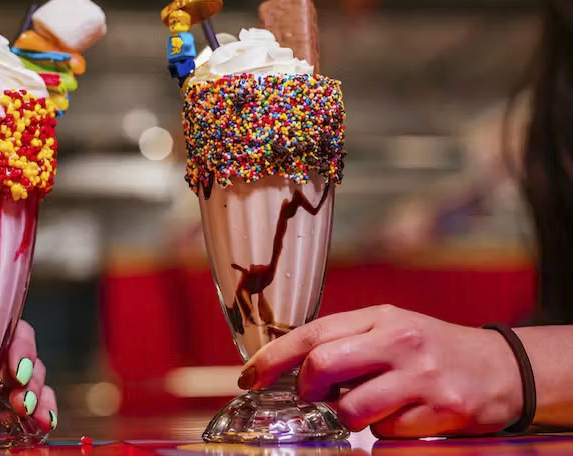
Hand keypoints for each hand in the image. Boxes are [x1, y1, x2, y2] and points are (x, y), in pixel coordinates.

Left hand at [0, 321, 56, 436]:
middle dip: (32, 380)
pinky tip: (41, 429)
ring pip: (31, 385)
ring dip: (40, 399)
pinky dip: (35, 418)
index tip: (16, 369)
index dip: (21, 346)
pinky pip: (19, 413)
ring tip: (38, 420)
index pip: (8, 331)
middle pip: (27, 360)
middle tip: (22, 403)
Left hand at [239, 305, 523, 437]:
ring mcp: (422, 376)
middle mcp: (399, 341)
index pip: (311, 333)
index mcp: (380, 317)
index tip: (249, 377)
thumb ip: (346, 342)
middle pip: (323, 366)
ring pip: (353, 409)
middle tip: (315, 399)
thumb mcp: (390, 329)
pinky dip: (385, 432)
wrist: (502, 368)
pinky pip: (388, 434)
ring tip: (372, 407)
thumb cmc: (433, 349)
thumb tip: (292, 369)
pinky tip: (406, 416)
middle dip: (308, 390)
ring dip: (350, 417)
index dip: (273, 358)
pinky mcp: (443, 409)